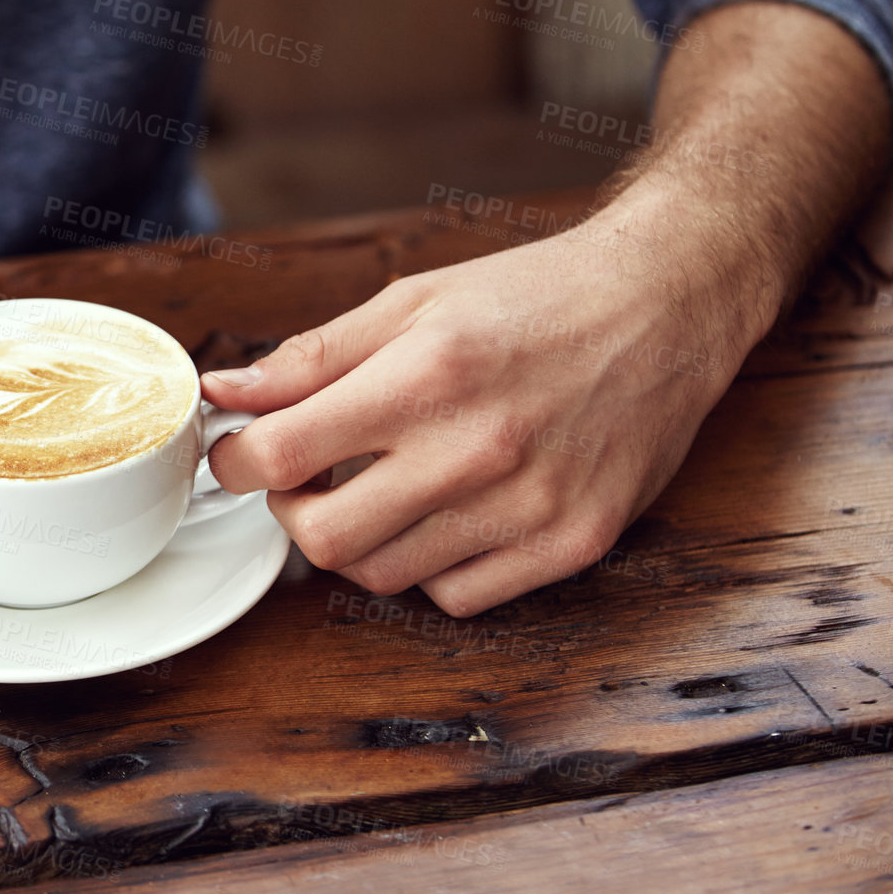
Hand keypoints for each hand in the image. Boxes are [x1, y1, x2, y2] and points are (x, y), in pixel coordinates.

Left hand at [204, 218, 753, 615]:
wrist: (666, 304)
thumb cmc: (533, 297)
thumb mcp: (413, 301)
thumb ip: (312, 356)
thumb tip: (226, 392)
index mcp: (425, 375)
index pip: (282, 454)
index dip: (236, 463)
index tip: (236, 456)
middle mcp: (477, 449)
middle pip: (323, 538)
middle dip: (290, 512)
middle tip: (302, 480)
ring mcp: (529, 507)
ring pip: (385, 575)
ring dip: (357, 540)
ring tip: (377, 489)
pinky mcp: (572, 544)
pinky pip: (457, 596)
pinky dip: (428, 567)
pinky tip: (439, 516)